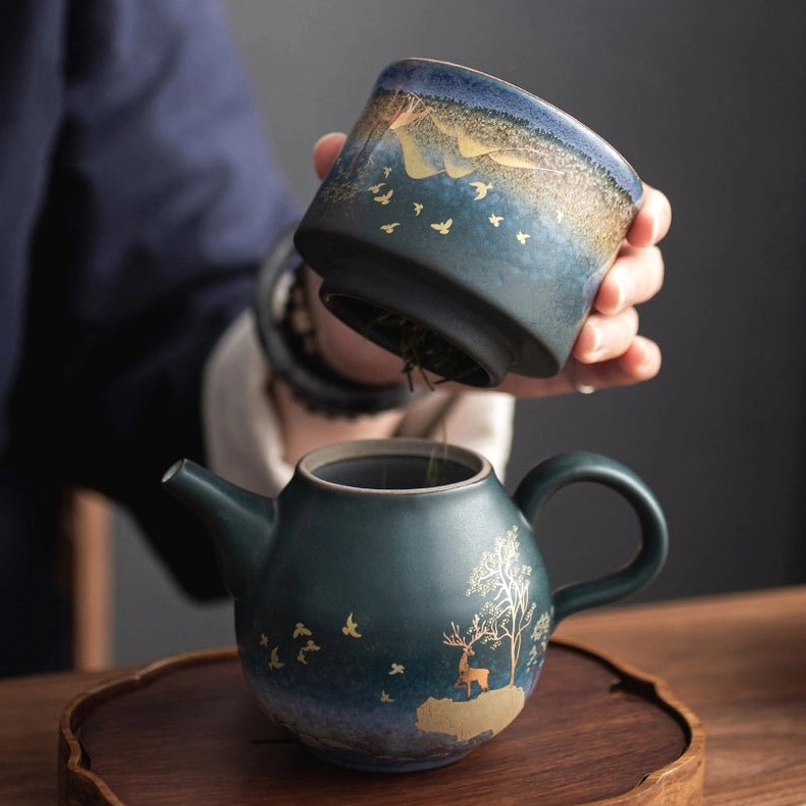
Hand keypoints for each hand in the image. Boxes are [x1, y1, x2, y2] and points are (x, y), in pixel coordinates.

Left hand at [308, 132, 669, 397]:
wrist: (392, 330)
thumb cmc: (414, 263)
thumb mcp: (401, 226)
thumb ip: (374, 186)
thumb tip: (328, 149)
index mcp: (550, 222)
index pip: (616, 205)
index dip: (643, 208)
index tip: (638, 215)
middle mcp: (571, 270)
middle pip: (637, 266)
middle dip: (633, 275)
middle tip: (603, 289)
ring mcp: (565, 323)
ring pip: (625, 320)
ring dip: (621, 329)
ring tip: (588, 339)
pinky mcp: (554, 370)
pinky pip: (607, 370)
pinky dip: (628, 367)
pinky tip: (633, 365)